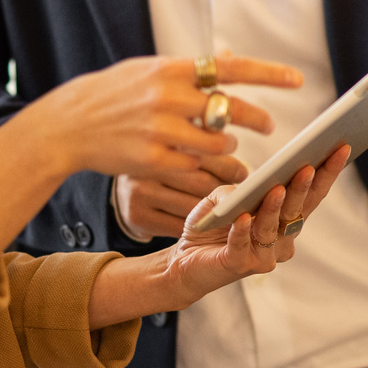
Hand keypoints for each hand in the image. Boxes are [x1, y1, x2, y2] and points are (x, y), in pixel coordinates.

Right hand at [19, 54, 298, 181]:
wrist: (69, 124)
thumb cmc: (112, 94)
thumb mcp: (147, 69)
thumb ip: (188, 68)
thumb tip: (229, 57)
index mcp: (171, 69)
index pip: (231, 68)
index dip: (268, 74)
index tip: (296, 80)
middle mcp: (168, 96)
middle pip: (229, 110)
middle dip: (256, 119)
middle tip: (269, 126)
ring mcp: (160, 130)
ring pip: (217, 144)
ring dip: (228, 149)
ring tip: (225, 148)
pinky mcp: (152, 160)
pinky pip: (193, 168)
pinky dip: (203, 169)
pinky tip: (200, 166)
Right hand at [117, 149, 248, 240]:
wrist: (123, 188)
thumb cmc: (164, 165)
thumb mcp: (180, 147)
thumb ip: (206, 146)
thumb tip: (242, 167)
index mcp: (163, 141)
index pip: (208, 155)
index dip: (231, 167)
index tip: (245, 174)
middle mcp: (150, 164)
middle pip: (202, 183)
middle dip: (226, 192)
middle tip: (240, 197)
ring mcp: (140, 191)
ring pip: (192, 207)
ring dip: (214, 212)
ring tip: (227, 210)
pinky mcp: (137, 214)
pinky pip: (177, 225)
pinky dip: (196, 226)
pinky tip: (204, 223)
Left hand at [156, 145, 352, 305]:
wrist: (184, 261)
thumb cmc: (211, 226)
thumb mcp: (222, 197)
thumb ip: (238, 190)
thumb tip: (252, 185)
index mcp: (286, 220)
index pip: (312, 195)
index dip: (327, 173)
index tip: (341, 148)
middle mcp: (282, 240)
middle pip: (298, 210)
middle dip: (305, 187)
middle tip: (310, 165)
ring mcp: (264, 256)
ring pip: (272, 228)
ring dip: (275, 207)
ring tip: (277, 187)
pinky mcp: (239, 266)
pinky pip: (242, 246)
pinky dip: (242, 231)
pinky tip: (243, 216)